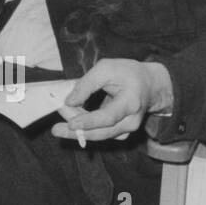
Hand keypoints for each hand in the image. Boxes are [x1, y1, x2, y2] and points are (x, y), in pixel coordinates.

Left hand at [52, 59, 173, 143]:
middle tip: (56, 130)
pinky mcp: (121, 132)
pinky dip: (86, 129)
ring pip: (100, 135)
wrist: (149, 84)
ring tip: (58, 128)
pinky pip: (101, 133)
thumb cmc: (127, 73)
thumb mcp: (105, 68)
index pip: (108, 117)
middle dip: (78, 133)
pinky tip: (73, 121)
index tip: (71, 124)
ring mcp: (127, 129)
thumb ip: (86, 84)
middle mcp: (131, 120)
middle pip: (103, 132)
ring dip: (79, 131)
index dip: (89, 121)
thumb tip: (69, 102)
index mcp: (131, 102)